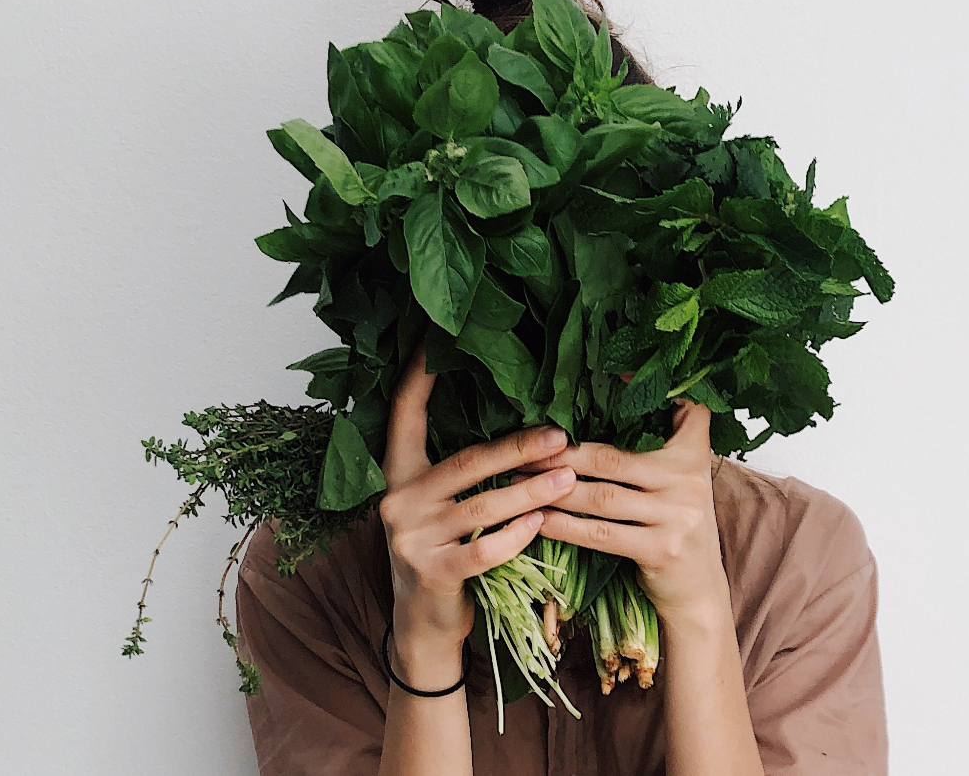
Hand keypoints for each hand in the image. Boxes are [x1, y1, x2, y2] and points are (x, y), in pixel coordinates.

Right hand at [379, 345, 576, 673]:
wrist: (423, 626)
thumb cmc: (445, 553)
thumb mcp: (440, 507)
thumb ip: (462, 472)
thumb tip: (524, 427)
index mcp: (399, 474)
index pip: (404, 414)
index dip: (419, 377)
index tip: (436, 341)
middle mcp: (398, 500)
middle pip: (465, 461)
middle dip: (518, 447)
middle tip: (561, 435)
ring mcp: (411, 539)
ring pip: (482, 507)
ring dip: (531, 492)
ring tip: (570, 479)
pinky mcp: (432, 573)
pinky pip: (484, 550)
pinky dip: (517, 536)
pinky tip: (543, 524)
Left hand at [526, 399, 727, 627]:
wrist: (699, 589)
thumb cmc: (676, 524)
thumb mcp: (681, 479)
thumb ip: (660, 444)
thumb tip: (609, 397)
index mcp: (693, 454)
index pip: (683, 410)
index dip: (647, 388)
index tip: (610, 370)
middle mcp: (688, 480)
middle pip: (612, 458)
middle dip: (561, 454)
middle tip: (522, 449)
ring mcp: (677, 516)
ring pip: (601, 496)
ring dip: (554, 489)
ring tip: (519, 481)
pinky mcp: (660, 549)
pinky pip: (600, 534)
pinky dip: (565, 526)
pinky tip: (539, 518)